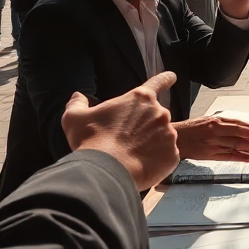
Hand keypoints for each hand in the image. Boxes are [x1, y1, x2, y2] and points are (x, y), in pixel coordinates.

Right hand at [61, 71, 180, 189]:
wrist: (106, 172)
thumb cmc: (91, 141)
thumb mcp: (74, 118)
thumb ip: (77, 104)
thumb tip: (77, 96)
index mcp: (140, 99)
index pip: (158, 82)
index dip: (165, 79)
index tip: (172, 76)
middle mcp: (159, 113)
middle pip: (155, 117)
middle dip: (144, 127)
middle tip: (127, 141)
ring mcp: (169, 134)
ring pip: (162, 137)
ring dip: (151, 144)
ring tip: (131, 155)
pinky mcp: (173, 155)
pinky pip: (166, 156)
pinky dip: (156, 161)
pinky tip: (140, 166)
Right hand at [173, 115, 248, 161]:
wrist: (175, 139)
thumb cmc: (190, 129)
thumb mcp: (207, 120)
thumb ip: (223, 123)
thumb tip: (240, 126)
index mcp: (215, 121)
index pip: (237, 124)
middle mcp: (215, 132)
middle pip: (238, 135)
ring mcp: (213, 144)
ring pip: (235, 146)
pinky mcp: (210, 155)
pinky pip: (228, 156)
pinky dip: (239, 157)